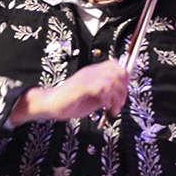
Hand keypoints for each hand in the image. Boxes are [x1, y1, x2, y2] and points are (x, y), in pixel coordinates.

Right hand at [10, 60, 128, 125]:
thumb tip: (121, 95)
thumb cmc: (71, 102)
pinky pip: (102, 89)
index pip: (114, 65)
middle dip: (123, 91)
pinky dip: (108, 100)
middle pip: (117, 74)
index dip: (124, 76)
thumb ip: (106, 93)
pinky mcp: (81, 87)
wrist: (50, 105)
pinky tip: (106, 108)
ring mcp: (85, 78)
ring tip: (113, 109)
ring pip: (111, 82)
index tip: (125, 91)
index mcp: (93, 72)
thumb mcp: (94, 97)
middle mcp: (90, 72)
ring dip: (117, 98)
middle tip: (120, 104)